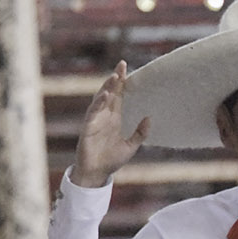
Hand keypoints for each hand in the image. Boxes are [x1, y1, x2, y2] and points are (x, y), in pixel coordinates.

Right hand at [70, 61, 149, 188]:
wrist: (96, 174)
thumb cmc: (111, 160)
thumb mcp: (131, 146)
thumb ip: (140, 133)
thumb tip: (149, 118)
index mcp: (114, 118)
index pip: (119, 96)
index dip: (122, 83)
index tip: (127, 69)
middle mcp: (104, 116)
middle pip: (110, 93)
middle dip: (115, 79)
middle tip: (122, 65)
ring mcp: (95, 120)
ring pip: (101, 99)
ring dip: (107, 87)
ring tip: (115, 76)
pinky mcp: (88, 127)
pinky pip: (93, 112)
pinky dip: (98, 103)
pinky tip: (105, 95)